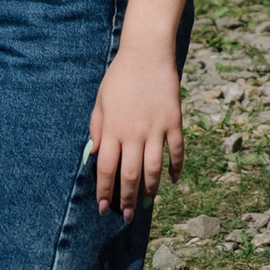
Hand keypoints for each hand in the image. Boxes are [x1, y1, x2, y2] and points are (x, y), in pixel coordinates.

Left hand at [89, 47, 182, 217]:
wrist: (147, 53)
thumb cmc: (120, 76)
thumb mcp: (101, 100)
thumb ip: (96, 128)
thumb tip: (93, 154)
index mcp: (113, 129)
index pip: (106, 169)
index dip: (104, 191)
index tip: (103, 208)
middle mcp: (134, 133)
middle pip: (129, 175)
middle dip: (126, 199)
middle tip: (125, 216)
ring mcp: (156, 128)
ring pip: (154, 168)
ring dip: (150, 189)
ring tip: (147, 203)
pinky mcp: (174, 121)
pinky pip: (177, 151)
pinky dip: (176, 168)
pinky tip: (172, 180)